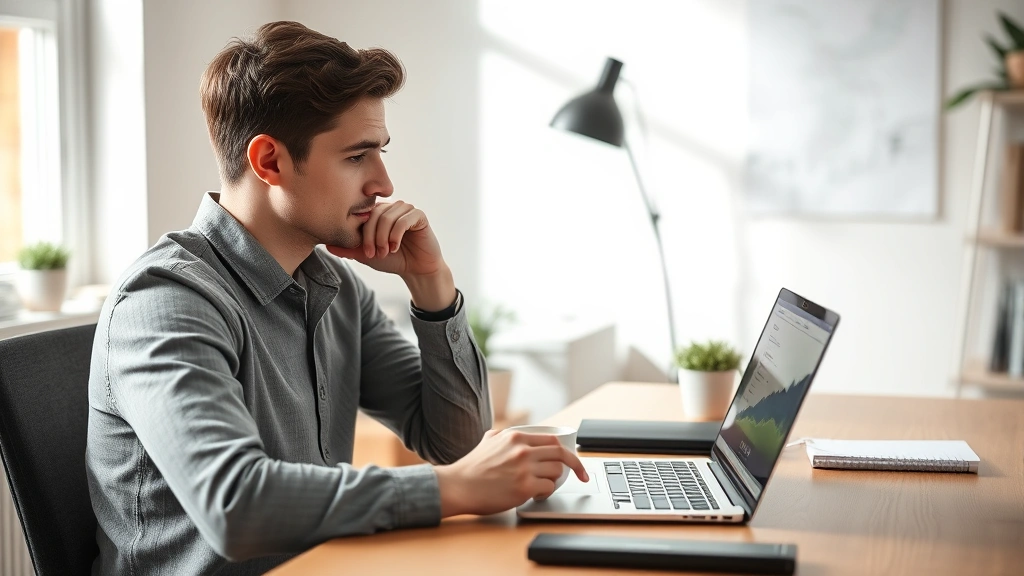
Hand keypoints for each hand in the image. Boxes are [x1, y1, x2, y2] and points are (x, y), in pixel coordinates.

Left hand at [326, 201, 455, 310]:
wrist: (416, 270)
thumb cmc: (392, 260)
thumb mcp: (366, 255)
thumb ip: (348, 249)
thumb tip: (326, 245)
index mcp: (379, 212)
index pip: (364, 214)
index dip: (363, 233)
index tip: (365, 252)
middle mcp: (392, 207)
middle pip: (375, 214)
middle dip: (372, 236)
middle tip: (375, 253)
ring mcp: (406, 210)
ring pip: (388, 217)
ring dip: (384, 238)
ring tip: (386, 252)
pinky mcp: (419, 215)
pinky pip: (404, 220)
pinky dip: (397, 235)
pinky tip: (396, 247)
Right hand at [434, 429, 589, 516]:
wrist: (458, 486)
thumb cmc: (471, 467)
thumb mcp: (488, 440)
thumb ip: (504, 436)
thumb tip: (514, 435)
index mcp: (516, 436)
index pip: (552, 440)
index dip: (567, 451)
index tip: (574, 460)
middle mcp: (522, 449)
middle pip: (561, 455)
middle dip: (574, 466)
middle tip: (580, 476)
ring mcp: (524, 468)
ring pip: (557, 472)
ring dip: (553, 481)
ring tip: (541, 486)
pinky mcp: (524, 487)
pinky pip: (548, 488)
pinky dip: (545, 492)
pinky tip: (534, 495)